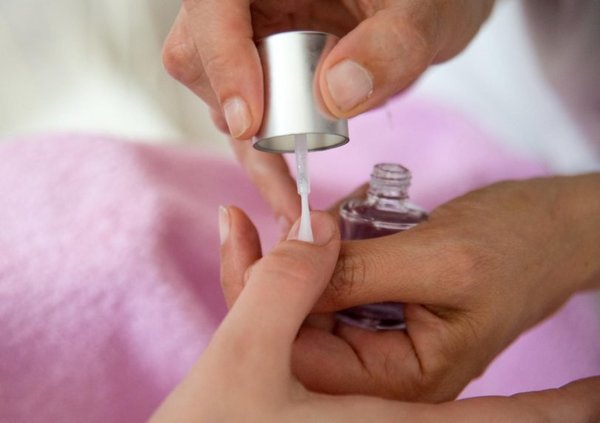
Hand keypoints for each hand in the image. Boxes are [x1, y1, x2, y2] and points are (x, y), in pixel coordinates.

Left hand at [151, 208, 599, 421]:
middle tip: (244, 220)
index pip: (306, 352)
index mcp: (402, 375)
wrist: (551, 231)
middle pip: (294, 327)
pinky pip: (328, 280)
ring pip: (305, 300)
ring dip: (295, 254)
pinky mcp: (378, 304)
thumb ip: (362, 271)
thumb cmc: (516, 248)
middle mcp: (382, 365)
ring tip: (298, 209)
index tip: (245, 237)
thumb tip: (291, 259)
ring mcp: (378, 333)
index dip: (266, 296)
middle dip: (269, 271)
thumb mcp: (440, 259)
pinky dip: (321, 247)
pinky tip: (325, 217)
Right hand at [162, 0, 494, 230]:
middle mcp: (248, 1)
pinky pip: (244, 112)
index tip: (250, 123)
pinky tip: (286, 186)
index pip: (213, 5)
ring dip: (247, 143)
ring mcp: (251, 35)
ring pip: (215, 91)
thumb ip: (390, 46)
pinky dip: (261, 153)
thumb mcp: (422, 11)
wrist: (428, 8)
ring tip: (289, 192)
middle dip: (235, 110)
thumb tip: (335, 95)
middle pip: (198, 54)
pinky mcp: (263, 69)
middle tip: (285, 157)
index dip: (221, 61)